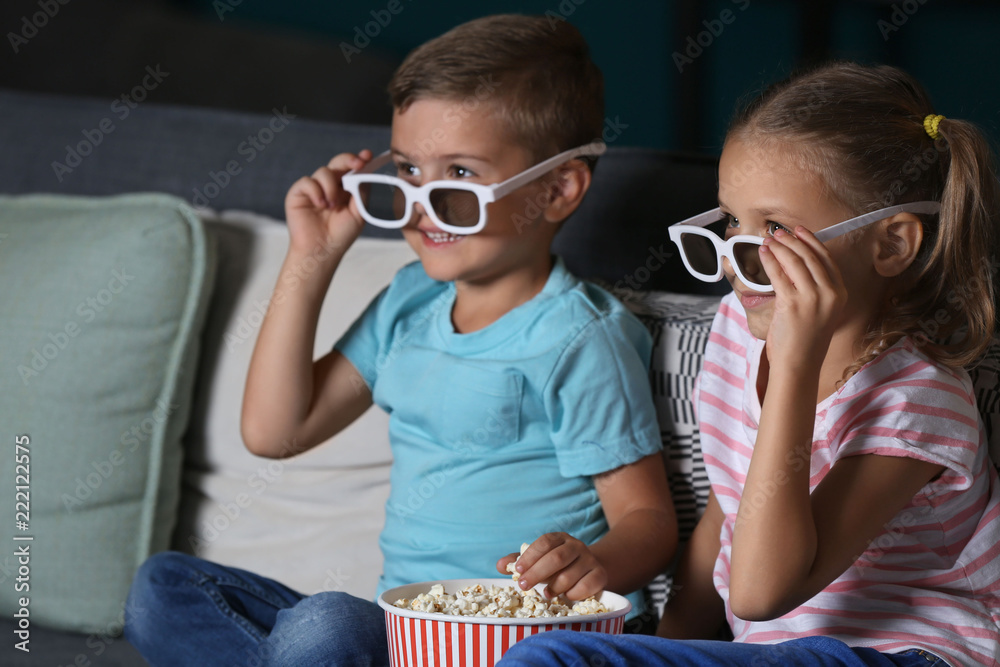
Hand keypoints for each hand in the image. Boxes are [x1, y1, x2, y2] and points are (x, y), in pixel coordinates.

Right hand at [284, 150, 372, 256]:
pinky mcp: (298, 193)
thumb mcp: (358, 213)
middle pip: (338, 163)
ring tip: (332, 205)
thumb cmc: (341, 235)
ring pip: (324, 171)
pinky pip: (307, 181)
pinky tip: (320, 204)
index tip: (368, 156)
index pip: (352, 169)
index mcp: (345, 189)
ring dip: (331, 187)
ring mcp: (314, 188)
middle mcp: (329, 186)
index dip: (359, 160)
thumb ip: (361, 192)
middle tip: (357, 164)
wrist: (322, 251)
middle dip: (348, 160)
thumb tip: (365, 172)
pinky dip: (316, 191)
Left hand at [495, 533, 606, 600]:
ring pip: (570, 574)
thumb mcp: (538, 560)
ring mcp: (590, 559)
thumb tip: (500, 565)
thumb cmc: (557, 566)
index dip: (530, 556)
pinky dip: (573, 593)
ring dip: (554, 587)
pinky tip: (566, 596)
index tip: (517, 570)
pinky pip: (586, 586)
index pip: (544, 542)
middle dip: (537, 573)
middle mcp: (576, 545)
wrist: (589, 569)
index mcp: (559, 538)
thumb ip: (519, 562)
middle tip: (524, 585)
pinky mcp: (600, 574)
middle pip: (557, 558)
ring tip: (545, 593)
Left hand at [759, 227, 847, 369]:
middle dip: (793, 240)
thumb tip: (794, 264)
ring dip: (780, 247)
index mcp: (839, 294)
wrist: (799, 364)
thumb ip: (813, 290)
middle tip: (779, 232)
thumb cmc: (804, 340)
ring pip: (795, 262)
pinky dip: (770, 260)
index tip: (800, 231)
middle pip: (810, 257)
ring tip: (769, 240)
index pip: (827, 259)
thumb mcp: (819, 311)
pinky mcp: (792, 304)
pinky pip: (779, 274)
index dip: (812, 241)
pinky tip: (764, 253)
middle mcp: (830, 294)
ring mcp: (812, 299)